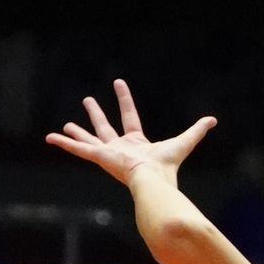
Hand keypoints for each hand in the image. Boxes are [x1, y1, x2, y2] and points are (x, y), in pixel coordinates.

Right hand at [46, 78, 214, 195]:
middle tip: (88, 101)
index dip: (125, 100)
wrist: (153, 179)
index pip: (130, 117)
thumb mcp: (184, 141)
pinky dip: (64, 144)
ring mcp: (108, 153)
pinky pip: (78, 149)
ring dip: (76, 132)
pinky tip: (51, 138)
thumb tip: (213, 120)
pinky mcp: (99, 157)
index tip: (118, 84)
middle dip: (96, 114)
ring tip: (63, 125)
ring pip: (89, 139)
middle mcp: (120, 148)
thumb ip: (197, 130)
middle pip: (105, 127)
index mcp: (137, 143)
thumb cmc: (168, 165)